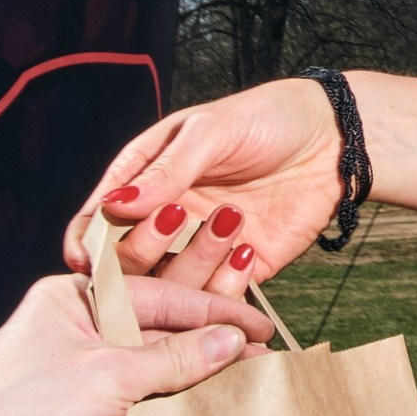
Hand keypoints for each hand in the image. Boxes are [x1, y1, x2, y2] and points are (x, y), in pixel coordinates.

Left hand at [0, 275, 274, 415]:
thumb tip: (231, 343)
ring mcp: (79, 376)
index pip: (162, 297)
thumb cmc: (16, 411)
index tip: (262, 328)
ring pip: (153, 372)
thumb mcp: (109, 374)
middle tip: (264, 359)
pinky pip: (140, 406)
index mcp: (75, 298)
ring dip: (196, 381)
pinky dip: (173, 411)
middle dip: (211, 345)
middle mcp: (78, 331)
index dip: (216, 313)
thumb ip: (175, 359)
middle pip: (160, 331)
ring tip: (246, 388)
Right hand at [61, 78, 342, 287]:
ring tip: (227, 222)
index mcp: (147, 180)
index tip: (82, 257)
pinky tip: (246, 253)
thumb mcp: (211, 133)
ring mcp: (205, 247)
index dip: (86, 238)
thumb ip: (166, 171)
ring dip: (188, 266)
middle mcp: (169, 219)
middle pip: (129, 257)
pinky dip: (226, 288)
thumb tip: (113, 205)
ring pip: (172, 283)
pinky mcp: (245, 268)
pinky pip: (222, 295)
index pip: (100, 216)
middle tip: (171, 226)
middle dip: (137, 252)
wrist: (334, 138)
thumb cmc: (266, 120)